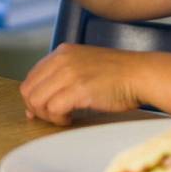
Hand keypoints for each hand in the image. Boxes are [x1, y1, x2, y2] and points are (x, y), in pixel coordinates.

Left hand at [19, 44, 145, 124]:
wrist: (141, 74)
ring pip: (37, 101)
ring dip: (47, 115)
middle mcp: (62, 60)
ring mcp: (70, 73)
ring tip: (63, 118)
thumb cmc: (117, 75)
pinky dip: (58, 119)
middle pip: (29, 90)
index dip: (33, 97)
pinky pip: (53, 109)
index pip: (31, 77)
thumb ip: (62, 77)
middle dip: (37, 108)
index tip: (41, 110)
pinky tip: (70, 119)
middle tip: (53, 117)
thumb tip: (37, 103)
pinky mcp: (79, 89)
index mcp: (62, 52)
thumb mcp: (84, 65)